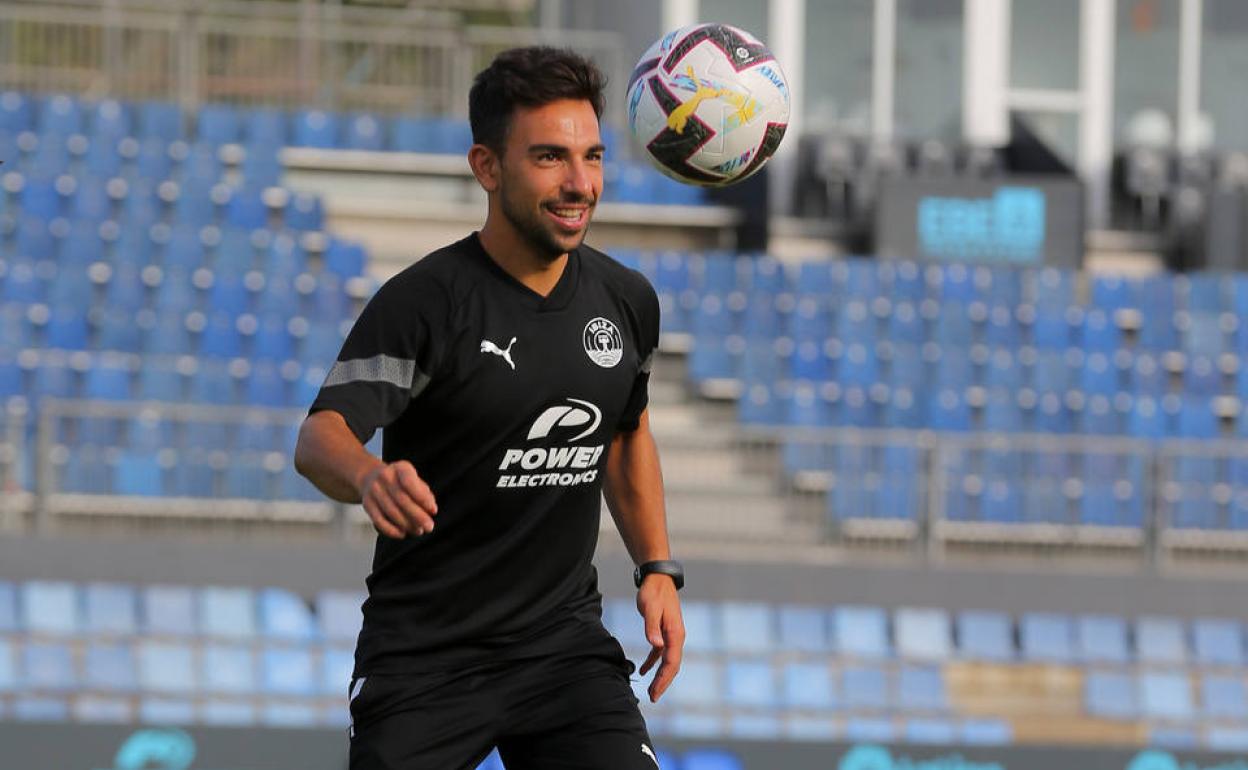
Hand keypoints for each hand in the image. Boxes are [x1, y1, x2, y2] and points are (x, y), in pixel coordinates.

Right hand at [357, 461, 437, 538]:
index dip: (423, 498)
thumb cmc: (402, 482)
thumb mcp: (415, 481)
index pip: (410, 482)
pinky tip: (402, 534)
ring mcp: (374, 489)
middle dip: (417, 516)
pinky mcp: (367, 503)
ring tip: (418, 531)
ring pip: (391, 511)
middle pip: (401, 499)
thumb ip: (424, 494)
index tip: (434, 511)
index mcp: (401, 468)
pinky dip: (391, 530)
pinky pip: (379, 520)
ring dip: (407, 524)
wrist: (372, 477)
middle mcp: (385, 476)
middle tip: (429, 527)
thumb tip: (431, 510)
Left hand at [636, 574, 683, 702]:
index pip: (671, 662)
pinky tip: (643, 670)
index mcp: (675, 633)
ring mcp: (671, 635)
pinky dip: (653, 663)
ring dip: (659, 676)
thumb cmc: (654, 592)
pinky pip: (660, 653)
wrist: (658, 578)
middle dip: (663, 683)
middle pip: (672, 665)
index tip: (655, 692)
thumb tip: (657, 646)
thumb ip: (652, 627)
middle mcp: (676, 637)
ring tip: (651, 691)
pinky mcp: (664, 632)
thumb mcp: (650, 608)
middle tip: (653, 698)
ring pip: (667, 661)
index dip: (664, 679)